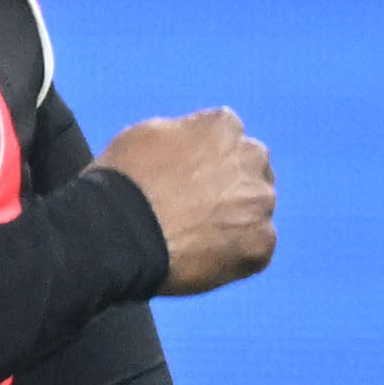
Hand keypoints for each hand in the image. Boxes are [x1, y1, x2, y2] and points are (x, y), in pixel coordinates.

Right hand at [104, 107, 277, 292]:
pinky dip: (236, 255)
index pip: (228, 138)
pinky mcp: (262, 243)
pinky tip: (204, 259)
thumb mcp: (145, 134)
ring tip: (197, 240)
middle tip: (198, 211)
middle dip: (231, 188)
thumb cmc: (124, 183)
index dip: (207, 161)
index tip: (190, 180)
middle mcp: (252, 157)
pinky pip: (255, 249)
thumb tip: (191, 143)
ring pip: (256, 211)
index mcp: (224, 125)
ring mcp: (260, 202)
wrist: (121, 234)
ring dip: (237, 222)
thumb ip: (182, 133)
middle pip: (251, 172)